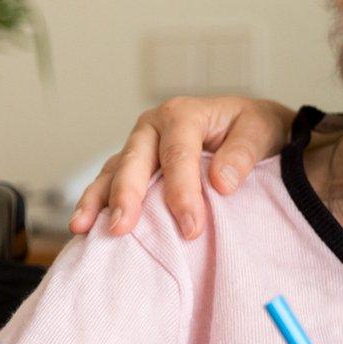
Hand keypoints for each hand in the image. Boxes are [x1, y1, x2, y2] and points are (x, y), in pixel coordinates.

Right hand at [68, 95, 294, 239]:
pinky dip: (95, 204)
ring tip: (82, 228)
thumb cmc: (252, 128)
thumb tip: (221, 184)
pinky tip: (83, 229)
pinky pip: (108, 184)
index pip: (178, 155)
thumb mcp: (259, 131)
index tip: (191, 228)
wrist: (248, 126)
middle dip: (127, 196)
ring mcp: (138, 146)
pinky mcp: (132, 166)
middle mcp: (153, 127)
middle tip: (122, 229)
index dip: (182, 192)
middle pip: (135, 161)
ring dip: (97, 200)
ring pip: (113, 172)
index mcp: (183, 114)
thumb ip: (242, 154)